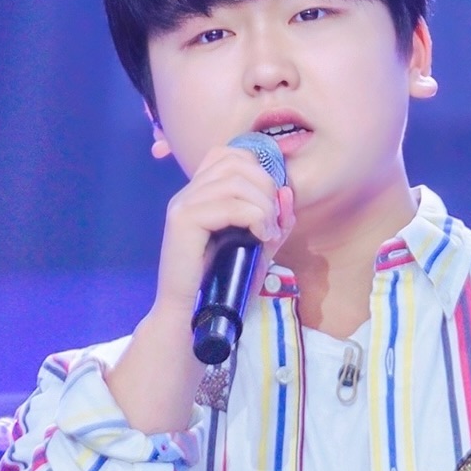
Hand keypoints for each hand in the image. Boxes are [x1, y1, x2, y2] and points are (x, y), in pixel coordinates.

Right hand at [105, 145, 294, 436]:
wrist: (189, 316)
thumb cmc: (221, 285)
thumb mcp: (256, 249)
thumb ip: (272, 221)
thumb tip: (288, 196)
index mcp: (201, 193)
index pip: (232, 154)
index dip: (261, 170)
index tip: (273, 205)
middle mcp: (188, 192)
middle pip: (237, 161)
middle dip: (266, 187)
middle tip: (273, 222)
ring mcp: (183, 204)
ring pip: (235, 181)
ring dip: (263, 205)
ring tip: (268, 233)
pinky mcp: (182, 221)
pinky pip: (228, 204)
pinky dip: (254, 217)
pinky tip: (260, 237)